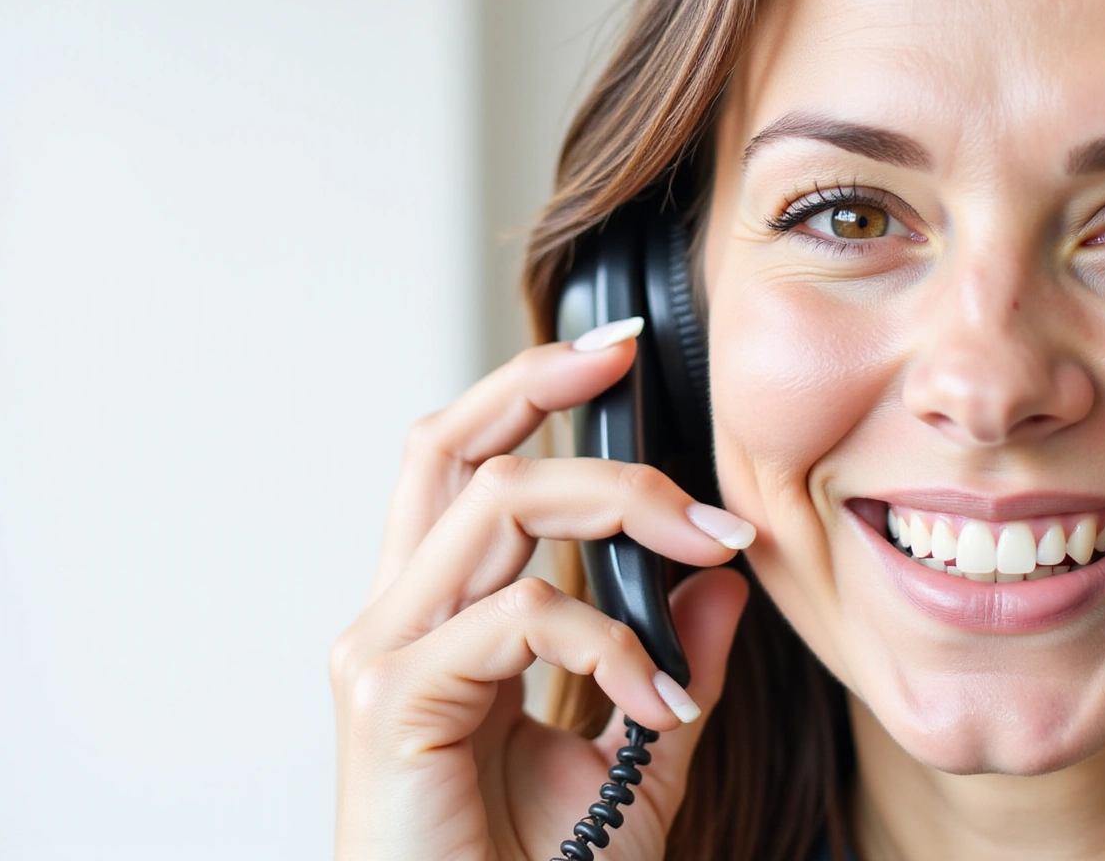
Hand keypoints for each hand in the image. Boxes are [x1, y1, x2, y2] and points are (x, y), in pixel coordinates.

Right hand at [331, 319, 752, 859]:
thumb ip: (672, 659)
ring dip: (620, 504)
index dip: (526, 388)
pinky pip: (519, 617)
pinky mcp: (393, 700)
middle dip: (546, 384)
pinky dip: (607, 641)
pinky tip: (655, 701)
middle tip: (636, 363)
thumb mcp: (635, 754)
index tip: (613, 349)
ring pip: (496, 503)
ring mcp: (384, 655)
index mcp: (437, 617)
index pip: (463, 463)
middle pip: (456, 447)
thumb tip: (720, 577)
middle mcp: (396, 619)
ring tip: (710, 546)